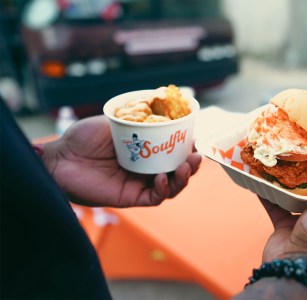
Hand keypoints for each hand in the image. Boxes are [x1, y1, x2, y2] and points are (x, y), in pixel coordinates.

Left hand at [42, 116, 201, 206]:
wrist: (59, 158)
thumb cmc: (83, 137)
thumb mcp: (115, 120)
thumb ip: (137, 115)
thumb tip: (160, 100)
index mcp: (145, 150)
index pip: (173, 152)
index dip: (187, 148)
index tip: (196, 138)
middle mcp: (146, 168)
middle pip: (178, 171)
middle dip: (192, 165)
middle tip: (196, 155)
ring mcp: (139, 183)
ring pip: (171, 186)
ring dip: (183, 178)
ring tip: (187, 166)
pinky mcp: (130, 198)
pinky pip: (154, 198)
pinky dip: (163, 189)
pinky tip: (162, 177)